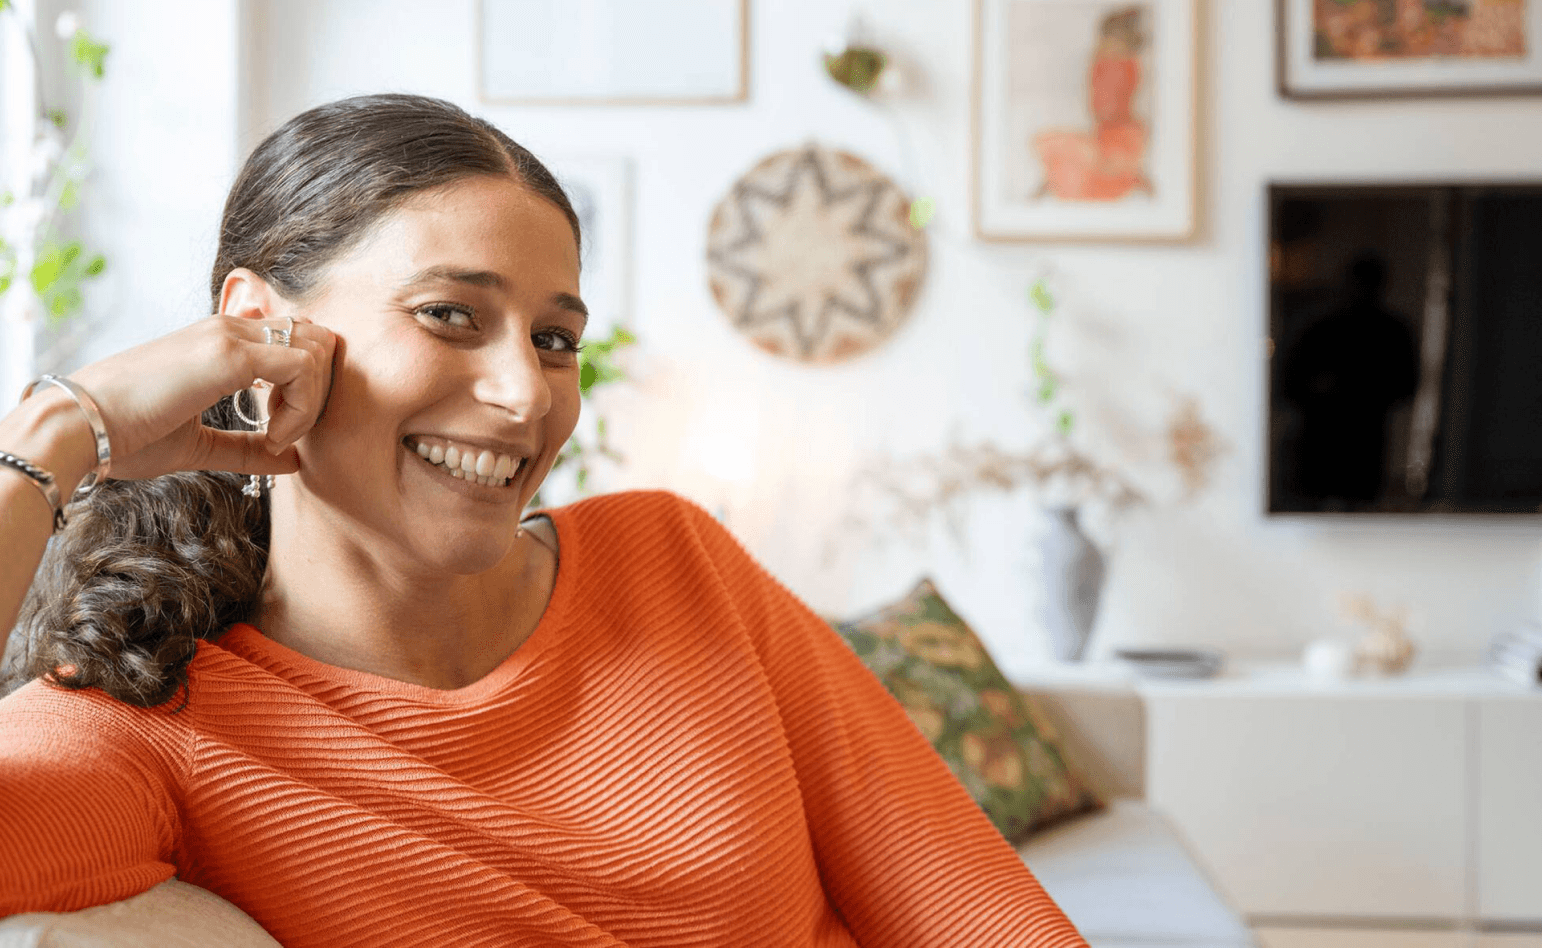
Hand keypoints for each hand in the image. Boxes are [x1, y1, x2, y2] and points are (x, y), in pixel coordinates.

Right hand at [67, 314, 334, 481]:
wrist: (79, 427)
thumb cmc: (127, 436)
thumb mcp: (200, 445)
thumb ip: (249, 448)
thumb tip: (296, 462)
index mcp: (222, 341)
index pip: (295, 341)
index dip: (305, 388)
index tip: (277, 433)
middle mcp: (229, 328)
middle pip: (315, 339)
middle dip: (318, 390)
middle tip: (284, 432)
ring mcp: (230, 335)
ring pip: (316, 348)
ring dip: (311, 400)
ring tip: (275, 437)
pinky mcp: (229, 354)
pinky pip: (302, 368)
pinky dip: (303, 408)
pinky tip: (273, 437)